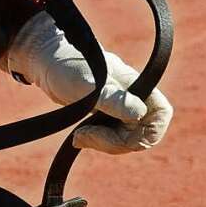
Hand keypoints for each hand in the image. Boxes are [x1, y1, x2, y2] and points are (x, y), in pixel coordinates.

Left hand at [6, 11, 172, 154]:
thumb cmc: (63, 66)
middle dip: (118, 142)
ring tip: (79, 137)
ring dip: (106, 144)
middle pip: (143, 131)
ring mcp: (120, 105)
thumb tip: (139, 112)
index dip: (149, 132)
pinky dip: (99, 141)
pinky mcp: (107, 114)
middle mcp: (131, 95)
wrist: (44, 63)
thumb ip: (111, 98)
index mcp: (133, 84)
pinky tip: (80, 137)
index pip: (161, 112)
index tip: (123, 139)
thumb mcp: (85, 84)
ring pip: (128, 137)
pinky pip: (114, 136)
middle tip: (86, 137)